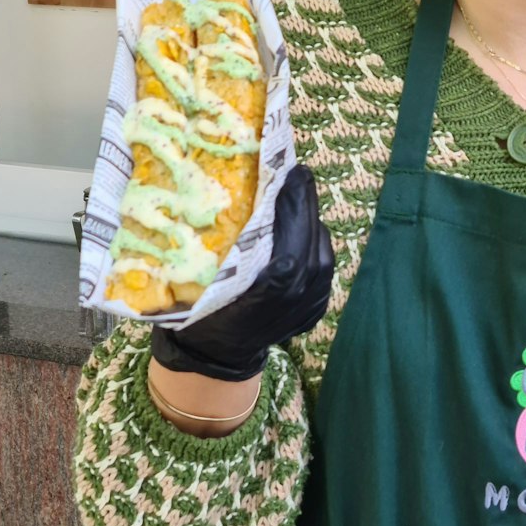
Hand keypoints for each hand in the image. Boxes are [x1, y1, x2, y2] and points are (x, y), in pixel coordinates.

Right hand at [151, 165, 333, 381]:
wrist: (217, 355)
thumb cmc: (202, 309)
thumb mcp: (206, 275)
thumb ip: (227, 241)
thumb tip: (236, 189)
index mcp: (274, 283)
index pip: (294, 229)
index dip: (295, 199)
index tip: (291, 170)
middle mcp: (300, 293)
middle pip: (312, 236)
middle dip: (305, 202)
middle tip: (297, 173)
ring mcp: (312, 303)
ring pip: (322, 249)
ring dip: (312, 220)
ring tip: (298, 194)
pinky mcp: (318, 307)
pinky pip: (323, 264)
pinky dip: (315, 242)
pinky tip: (303, 225)